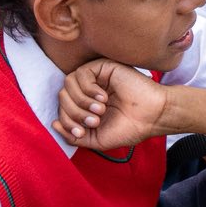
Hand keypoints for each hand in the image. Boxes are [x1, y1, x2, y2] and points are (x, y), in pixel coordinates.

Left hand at [55, 59, 173, 150]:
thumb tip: (53, 124)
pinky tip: (103, 97)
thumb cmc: (129, 128)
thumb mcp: (96, 139)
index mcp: (86, 106)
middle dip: (74, 112)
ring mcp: (96, 78)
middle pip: (62, 96)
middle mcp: (88, 91)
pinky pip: (81, 74)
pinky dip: (88, 89)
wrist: (152, 117)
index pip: (63, 109)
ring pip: (68, 84)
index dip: (67, 122)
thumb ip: (74, 135)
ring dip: (81, 101)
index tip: (82, 132)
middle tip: (95, 120)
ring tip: (100, 109)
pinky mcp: (103, 67)